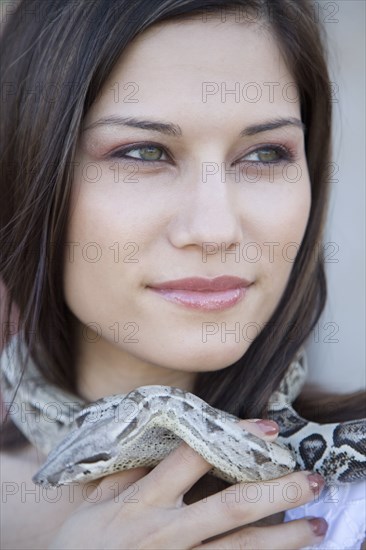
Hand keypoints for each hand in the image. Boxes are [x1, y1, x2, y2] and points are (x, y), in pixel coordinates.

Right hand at [48, 419, 326, 549]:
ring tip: (316, 525)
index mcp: (143, 500)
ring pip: (240, 549)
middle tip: (311, 479)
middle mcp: (166, 531)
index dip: (231, 439)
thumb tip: (163, 444)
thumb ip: (131, 473)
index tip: (266, 428)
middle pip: (231, 507)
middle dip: (275, 492)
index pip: (194, 458)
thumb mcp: (96, 501)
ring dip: (283, 538)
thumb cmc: (79, 543)